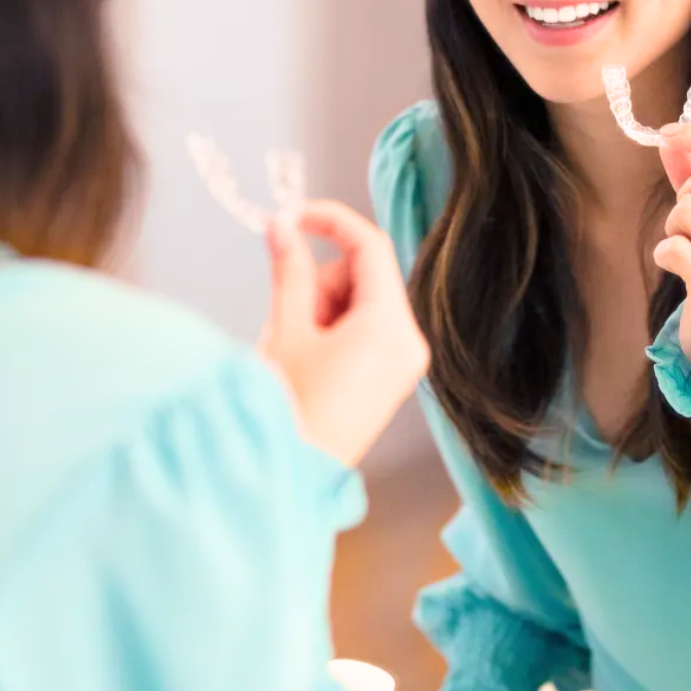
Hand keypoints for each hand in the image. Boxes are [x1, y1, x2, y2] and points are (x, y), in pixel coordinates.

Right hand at [259, 199, 430, 467]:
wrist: (293, 476)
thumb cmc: (288, 408)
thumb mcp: (285, 330)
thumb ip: (289, 270)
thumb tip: (281, 226)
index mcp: (389, 326)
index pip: (369, 247)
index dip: (330, 220)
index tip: (292, 214)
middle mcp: (409, 342)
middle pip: (366, 275)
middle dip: (322, 281)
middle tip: (289, 314)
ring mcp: (405, 363)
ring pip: (364, 301)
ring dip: (325, 307)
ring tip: (297, 347)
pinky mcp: (393, 379)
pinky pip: (368, 330)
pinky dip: (336, 328)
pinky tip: (311, 357)